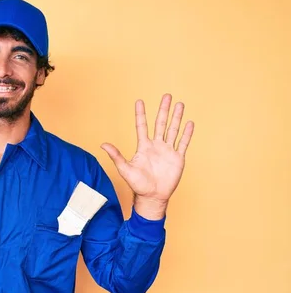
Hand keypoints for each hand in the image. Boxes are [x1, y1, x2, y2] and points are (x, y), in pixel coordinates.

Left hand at [100, 94, 193, 212]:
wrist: (152, 197)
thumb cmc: (138, 185)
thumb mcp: (125, 169)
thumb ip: (116, 156)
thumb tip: (103, 144)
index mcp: (144, 147)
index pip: (142, 126)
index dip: (141, 114)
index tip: (139, 101)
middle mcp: (156, 146)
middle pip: (161, 123)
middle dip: (164, 110)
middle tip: (166, 95)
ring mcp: (167, 151)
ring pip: (173, 130)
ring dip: (176, 117)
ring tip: (180, 104)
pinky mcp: (177, 158)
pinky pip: (183, 143)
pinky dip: (186, 134)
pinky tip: (189, 123)